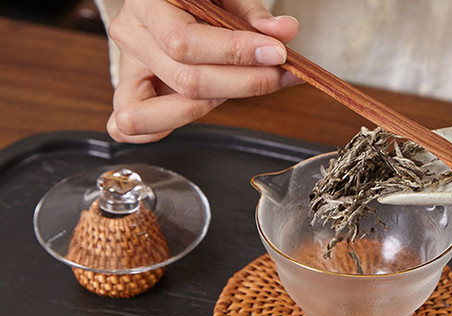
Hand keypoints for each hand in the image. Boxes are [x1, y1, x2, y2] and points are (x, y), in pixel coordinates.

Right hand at [106, 0, 299, 142]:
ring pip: (162, 111)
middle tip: (277, 75)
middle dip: (242, 84)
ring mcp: (129, 68)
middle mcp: (132, 36)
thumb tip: (283, 32)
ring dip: (212, 107)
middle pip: (185, 81)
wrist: (170, 1)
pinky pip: (137, 128)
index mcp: (147, 3)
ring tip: (243, 86)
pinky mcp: (132, 95)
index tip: (276, 54)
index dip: (234, 54)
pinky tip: (208, 106)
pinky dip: (172, 126)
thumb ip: (252, 14)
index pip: (184, 42)